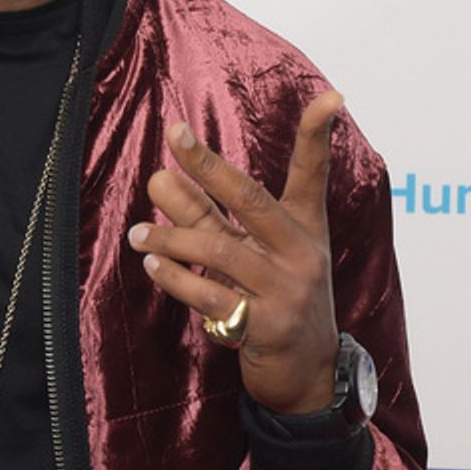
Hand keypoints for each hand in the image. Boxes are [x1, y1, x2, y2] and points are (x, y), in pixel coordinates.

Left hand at [127, 91, 342, 414]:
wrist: (308, 373)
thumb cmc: (277, 300)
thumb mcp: (254, 253)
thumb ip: (211, 215)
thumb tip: (162, 177)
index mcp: (305, 228)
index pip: (313, 173)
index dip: (318, 135)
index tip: (331, 96)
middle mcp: (301, 253)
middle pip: (252, 200)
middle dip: (210, 167)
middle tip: (175, 136)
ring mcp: (286, 290)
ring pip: (221, 251)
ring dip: (172, 239)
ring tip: (139, 234)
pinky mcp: (266, 327)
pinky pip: (211, 297)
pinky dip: (176, 280)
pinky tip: (153, 267)